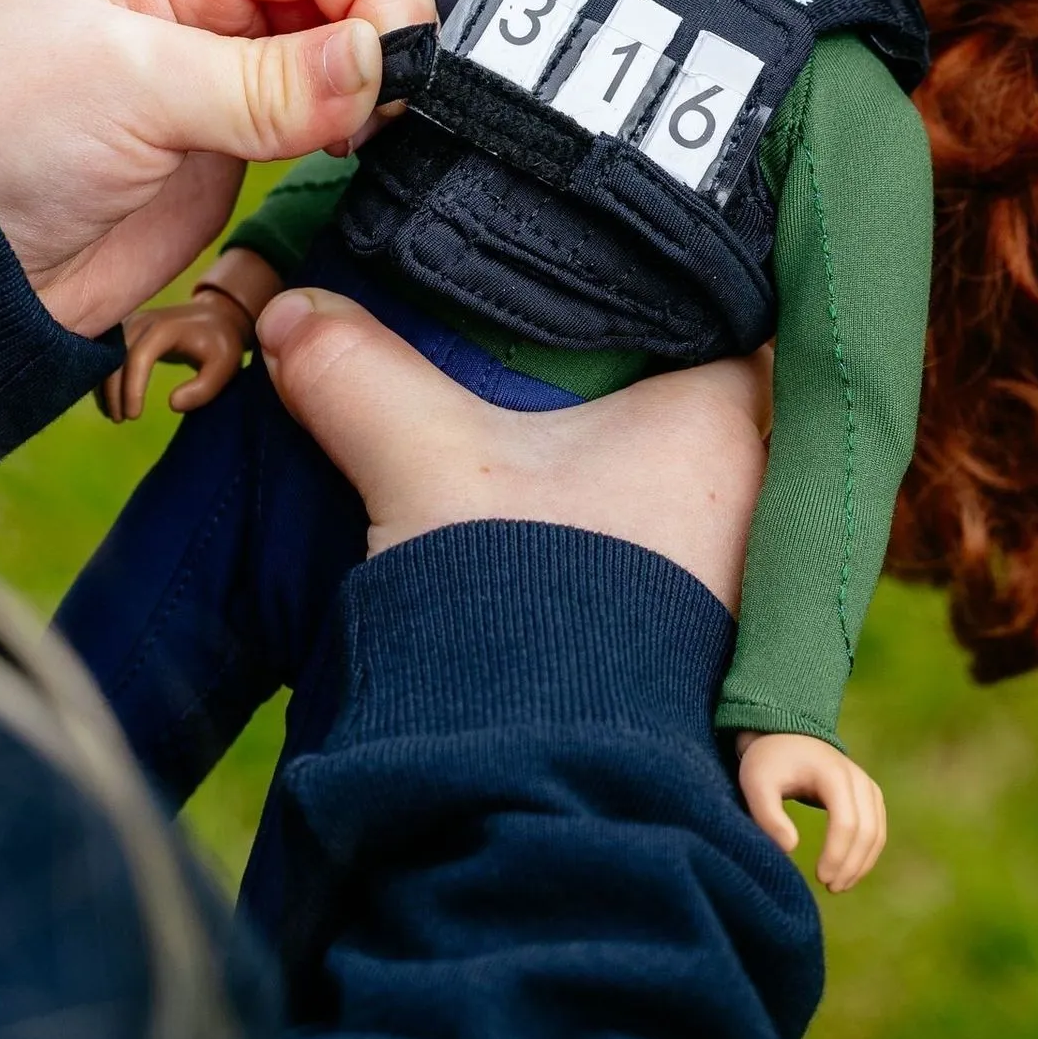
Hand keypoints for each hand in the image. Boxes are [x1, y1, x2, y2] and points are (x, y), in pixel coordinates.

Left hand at [0, 0, 431, 336]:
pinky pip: (328, 115)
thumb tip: (383, 63)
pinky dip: (357, 130)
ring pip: (346, 50)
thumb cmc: (1, 139)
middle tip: (387, 108)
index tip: (398, 57)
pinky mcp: (242, 136)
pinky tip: (350, 154)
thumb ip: (265, 79)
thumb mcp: (131, 87)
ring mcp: (228, 64)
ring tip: (364, 135)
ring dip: (373, 87)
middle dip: (380, 37)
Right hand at [96, 246, 284, 419]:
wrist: (216, 317)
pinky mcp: (125, 330)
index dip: (132, 389)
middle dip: (114, 392)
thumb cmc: (221, 344)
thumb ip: (203, 389)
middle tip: (121, 420)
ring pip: (105, 357)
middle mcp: (141, 322)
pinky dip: (105, 379)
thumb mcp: (225, 367)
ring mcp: (130, 323)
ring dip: (105, 387)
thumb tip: (172, 404)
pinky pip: (106, 355)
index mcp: (165, 328)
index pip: (138, 358)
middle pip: (115, 358)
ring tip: (116, 416)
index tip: (134, 416)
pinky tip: (110, 403)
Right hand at [255, 288, 771, 611]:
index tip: (615, 265)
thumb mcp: (427, 459)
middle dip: (620, 376)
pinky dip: (591, 527)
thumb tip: (292, 312)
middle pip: (688, 397)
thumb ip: (361, 375)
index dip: (676, 287)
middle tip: (544, 341)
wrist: (539, 772)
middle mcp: (744, 493)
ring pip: (662, 477)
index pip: (728, 315)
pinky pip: (640, 546)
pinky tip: (527, 517)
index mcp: (719, 422)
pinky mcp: (676, 636)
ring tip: (524, 425)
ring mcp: (720, 573)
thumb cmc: (523, 589)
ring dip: (602, 462)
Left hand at [735, 731, 885, 891]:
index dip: (837, 855)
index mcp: (831, 773)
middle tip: (830, 887)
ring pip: (877, 832)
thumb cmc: (767, 763)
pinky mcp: (868, 794)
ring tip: (838, 886)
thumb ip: (768, 816)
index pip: (846, 822)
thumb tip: (791, 848)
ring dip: (862, 863)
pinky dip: (867, 853)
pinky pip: (877, 828)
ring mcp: (866, 785)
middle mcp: (856, 777)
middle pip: (867, 830)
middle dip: (851, 864)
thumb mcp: (757, 785)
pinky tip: (848, 871)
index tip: (820, 878)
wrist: (782, 736)